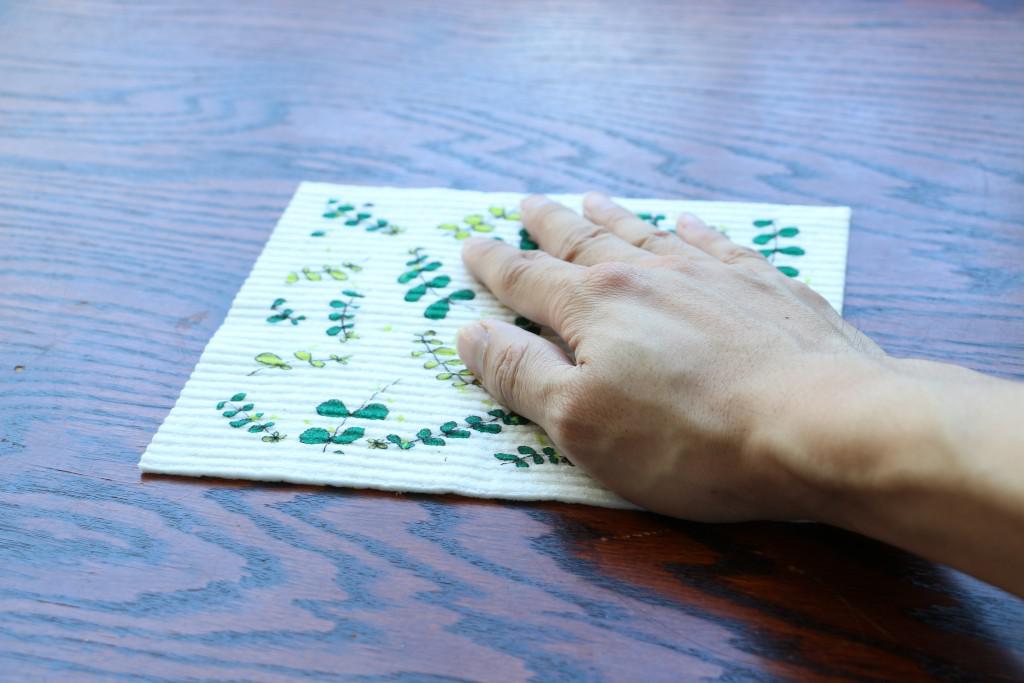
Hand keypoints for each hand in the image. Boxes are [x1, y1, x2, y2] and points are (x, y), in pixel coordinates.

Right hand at [456, 192, 890, 520]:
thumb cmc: (689, 438)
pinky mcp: (765, 285)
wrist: (819, 423)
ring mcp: (709, 274)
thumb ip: (520, 374)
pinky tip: (685, 222)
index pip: (528, 279)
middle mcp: (647, 274)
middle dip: (549, 225)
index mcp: (594, 307)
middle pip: (584, 241)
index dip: (495, 265)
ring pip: (646, 233)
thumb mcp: (580, 423)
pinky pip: (715, 243)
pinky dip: (691, 229)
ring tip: (589, 198)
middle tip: (527, 203)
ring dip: (611, 216)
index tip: (472, 245)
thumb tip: (469, 332)